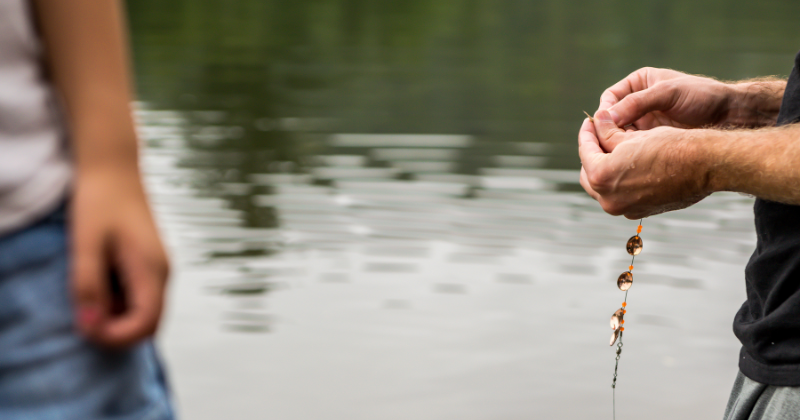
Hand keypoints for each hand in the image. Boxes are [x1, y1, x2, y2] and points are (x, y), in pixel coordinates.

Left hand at [70, 170, 168, 347]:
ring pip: (143, 311)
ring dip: (114, 314)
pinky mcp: (149, 263)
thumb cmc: (99, 201)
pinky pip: (138, 295)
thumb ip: (88, 286)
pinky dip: (116, 300)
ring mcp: (159, 268)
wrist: (113, 168)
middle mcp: (163, 273)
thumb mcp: (86, 245)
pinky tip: (96, 279)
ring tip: (86, 293)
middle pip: (148, 324)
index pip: (145, 325)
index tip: (84, 327)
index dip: (115, 337)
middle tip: (82, 316)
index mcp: (152, 270)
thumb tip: (90, 327)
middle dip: (115, 330)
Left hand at [579, 110, 712, 218]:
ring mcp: (624, 209)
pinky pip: (621, 195)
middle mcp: (609, 199)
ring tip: (614, 149)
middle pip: (589, 173)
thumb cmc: (671, 147)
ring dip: (605, 168)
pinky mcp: (640, 211)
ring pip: (604, 187)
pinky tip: (629, 165)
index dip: (587, 132)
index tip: (590, 122)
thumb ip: (607, 130)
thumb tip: (597, 120)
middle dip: (592, 154)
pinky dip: (620, 181)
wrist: (705, 165)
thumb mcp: (633, 135)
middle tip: (599, 136)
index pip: (585, 151)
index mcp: (602, 176)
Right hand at [596, 67, 733, 149]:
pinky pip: (632, 145)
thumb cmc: (703, 96)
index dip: (604, 112)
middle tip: (608, 145)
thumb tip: (607, 117)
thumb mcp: (668, 94)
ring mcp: (644, 122)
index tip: (604, 126)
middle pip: (611, 118)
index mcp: (638, 83)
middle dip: (608, 131)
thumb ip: (637, 103)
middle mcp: (637, 102)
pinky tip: (632, 158)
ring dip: (617, 143)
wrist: (729, 115)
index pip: (609, 98)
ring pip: (619, 134)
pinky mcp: (652, 138)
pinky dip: (630, 151)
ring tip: (620, 153)